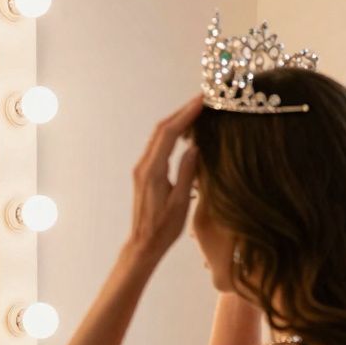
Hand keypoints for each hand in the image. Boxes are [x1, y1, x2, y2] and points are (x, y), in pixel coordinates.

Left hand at [129, 96, 201, 257]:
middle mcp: (144, 165)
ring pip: (159, 136)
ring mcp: (142, 168)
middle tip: (203, 99)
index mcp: (153, 171)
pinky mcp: (144, 173)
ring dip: (177, 121)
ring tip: (197, 111)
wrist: (143, 244)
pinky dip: (172, 134)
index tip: (202, 101)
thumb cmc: (164, 229)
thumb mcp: (181, 202)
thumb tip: (194, 147)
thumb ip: (187, 172)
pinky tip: (185, 132)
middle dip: (182, 112)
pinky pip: (158, 146)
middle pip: (161, 129)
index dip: (185, 114)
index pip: (169, 134)